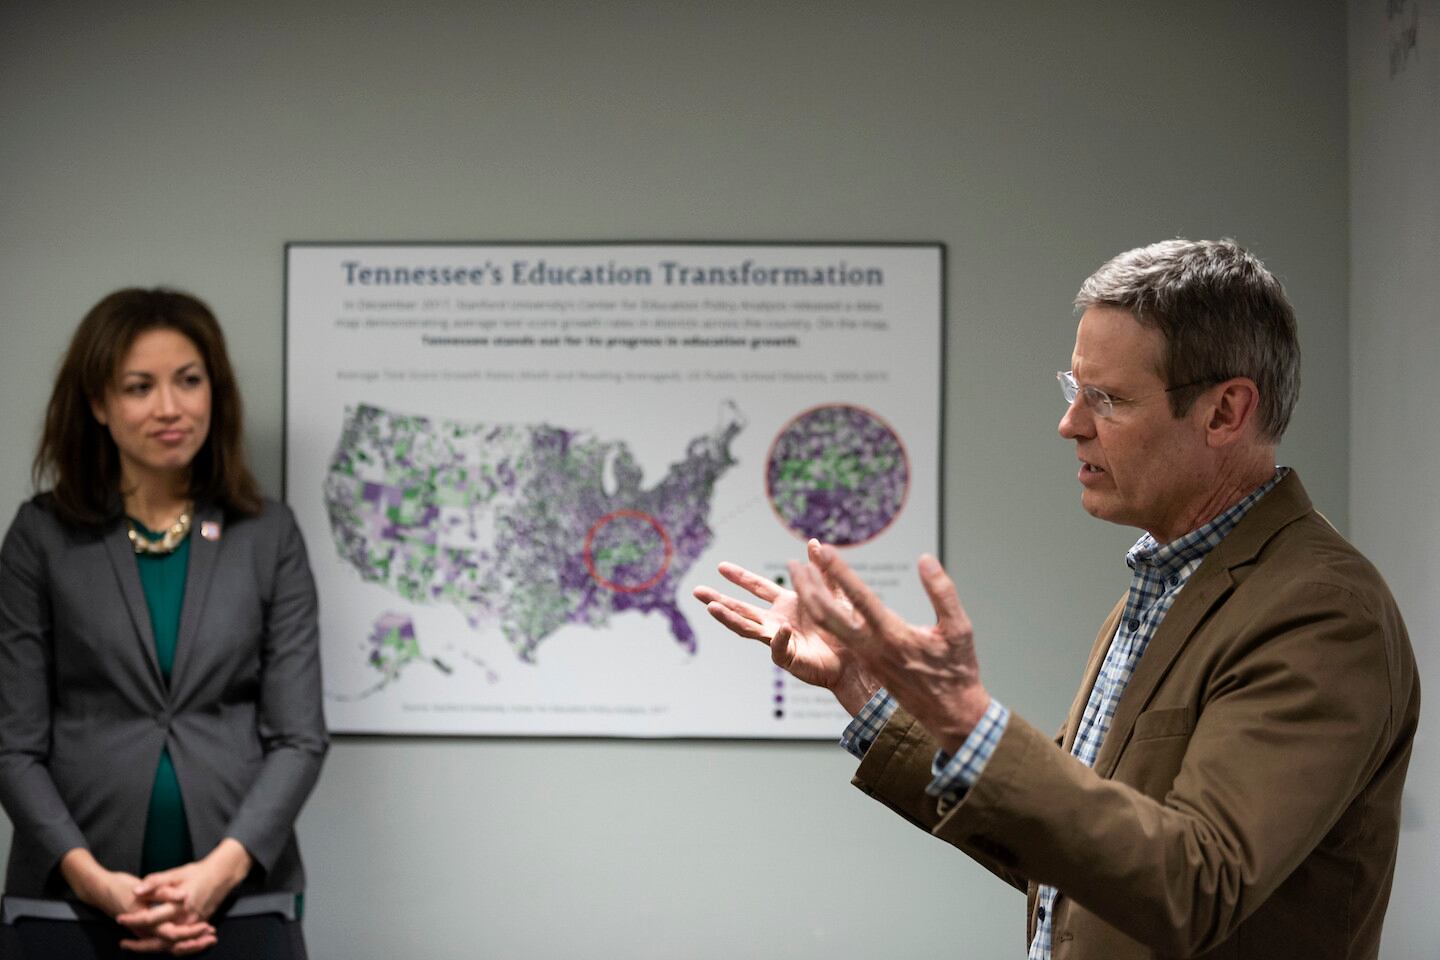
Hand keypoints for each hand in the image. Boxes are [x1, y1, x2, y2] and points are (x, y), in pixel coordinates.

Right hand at [59, 848, 213, 954]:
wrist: (100, 890)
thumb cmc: (120, 887)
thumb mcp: (141, 886)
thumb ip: (162, 891)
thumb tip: (182, 896)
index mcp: (145, 921)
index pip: (171, 934)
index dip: (189, 933)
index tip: (206, 927)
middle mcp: (145, 930)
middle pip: (172, 944)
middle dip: (193, 943)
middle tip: (212, 936)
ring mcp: (145, 931)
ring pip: (169, 944)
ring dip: (189, 943)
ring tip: (208, 938)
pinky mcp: (146, 928)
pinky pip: (165, 939)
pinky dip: (180, 939)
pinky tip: (194, 933)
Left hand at [117, 839, 251, 953]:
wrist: (221, 875)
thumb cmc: (198, 872)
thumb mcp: (176, 873)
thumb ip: (155, 882)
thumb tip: (136, 890)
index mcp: (179, 905)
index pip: (151, 918)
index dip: (133, 919)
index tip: (120, 918)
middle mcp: (187, 918)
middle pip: (160, 940)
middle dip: (140, 945)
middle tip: (124, 943)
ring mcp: (194, 925)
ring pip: (170, 945)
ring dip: (151, 949)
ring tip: (134, 947)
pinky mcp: (198, 926)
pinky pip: (181, 943)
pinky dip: (167, 947)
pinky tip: (155, 945)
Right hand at [693, 540, 878, 713]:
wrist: (856, 660)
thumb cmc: (845, 629)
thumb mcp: (834, 594)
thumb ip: (822, 570)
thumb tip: (813, 542)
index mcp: (786, 604)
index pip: (757, 587)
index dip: (739, 577)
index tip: (721, 567)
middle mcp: (777, 621)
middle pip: (742, 609)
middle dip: (719, 599)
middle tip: (697, 590)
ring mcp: (780, 640)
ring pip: (748, 629)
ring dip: (730, 618)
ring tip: (712, 608)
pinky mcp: (790, 658)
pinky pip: (780, 649)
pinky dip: (779, 639)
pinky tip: (780, 629)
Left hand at [797, 545, 989, 752]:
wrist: (949, 712)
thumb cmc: (957, 670)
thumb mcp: (959, 628)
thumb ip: (942, 592)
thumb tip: (925, 559)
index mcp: (894, 636)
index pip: (860, 598)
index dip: (841, 572)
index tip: (825, 550)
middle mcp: (872, 647)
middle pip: (828, 615)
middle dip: (810, 587)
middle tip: (795, 563)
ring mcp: (865, 656)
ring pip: (828, 626)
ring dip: (811, 600)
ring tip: (801, 574)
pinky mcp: (865, 661)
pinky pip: (837, 634)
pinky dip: (823, 612)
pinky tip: (818, 596)